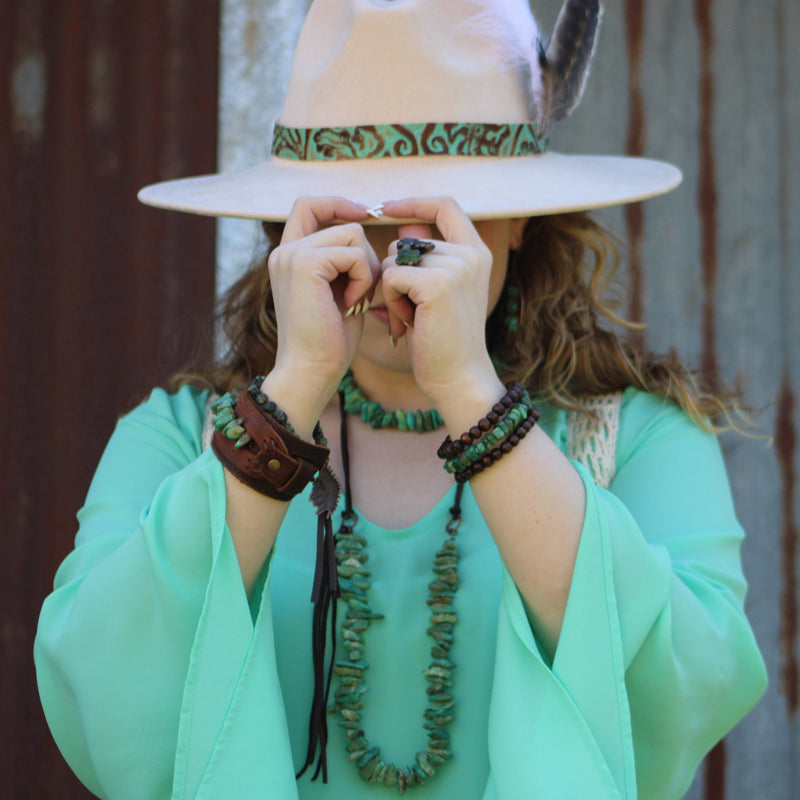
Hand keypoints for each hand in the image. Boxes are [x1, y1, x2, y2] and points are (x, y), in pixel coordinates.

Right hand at [267, 196, 379, 396]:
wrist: (311, 370)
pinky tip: (350, 306)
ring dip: (366, 270)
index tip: (366, 216)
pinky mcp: (304, 263)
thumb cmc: (330, 341)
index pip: (310, 205)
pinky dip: (363, 280)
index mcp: (290, 256)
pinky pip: (354, 254)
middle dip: (366, 259)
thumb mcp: (340, 291)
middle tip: (358, 296)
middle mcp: (285, 250)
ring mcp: (291, 254)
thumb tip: (367, 230)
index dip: (340, 204)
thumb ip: (345, 262)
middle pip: (346, 224)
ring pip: (354, 235)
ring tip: (352, 302)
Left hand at [379, 196, 501, 404]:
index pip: (444, 205)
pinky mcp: (436, 284)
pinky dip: (390, 302)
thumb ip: (424, 258)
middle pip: (405, 243)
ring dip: (391, 293)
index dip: (413, 203)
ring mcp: (456, 267)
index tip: (384, 207)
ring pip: (394, 261)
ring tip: (411, 320)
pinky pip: (391, 277)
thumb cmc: (443, 341)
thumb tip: (403, 225)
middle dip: (395, 276)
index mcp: (476, 252)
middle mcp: (470, 254)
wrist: (458, 379)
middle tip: (408, 312)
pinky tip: (407, 324)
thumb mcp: (436, 293)